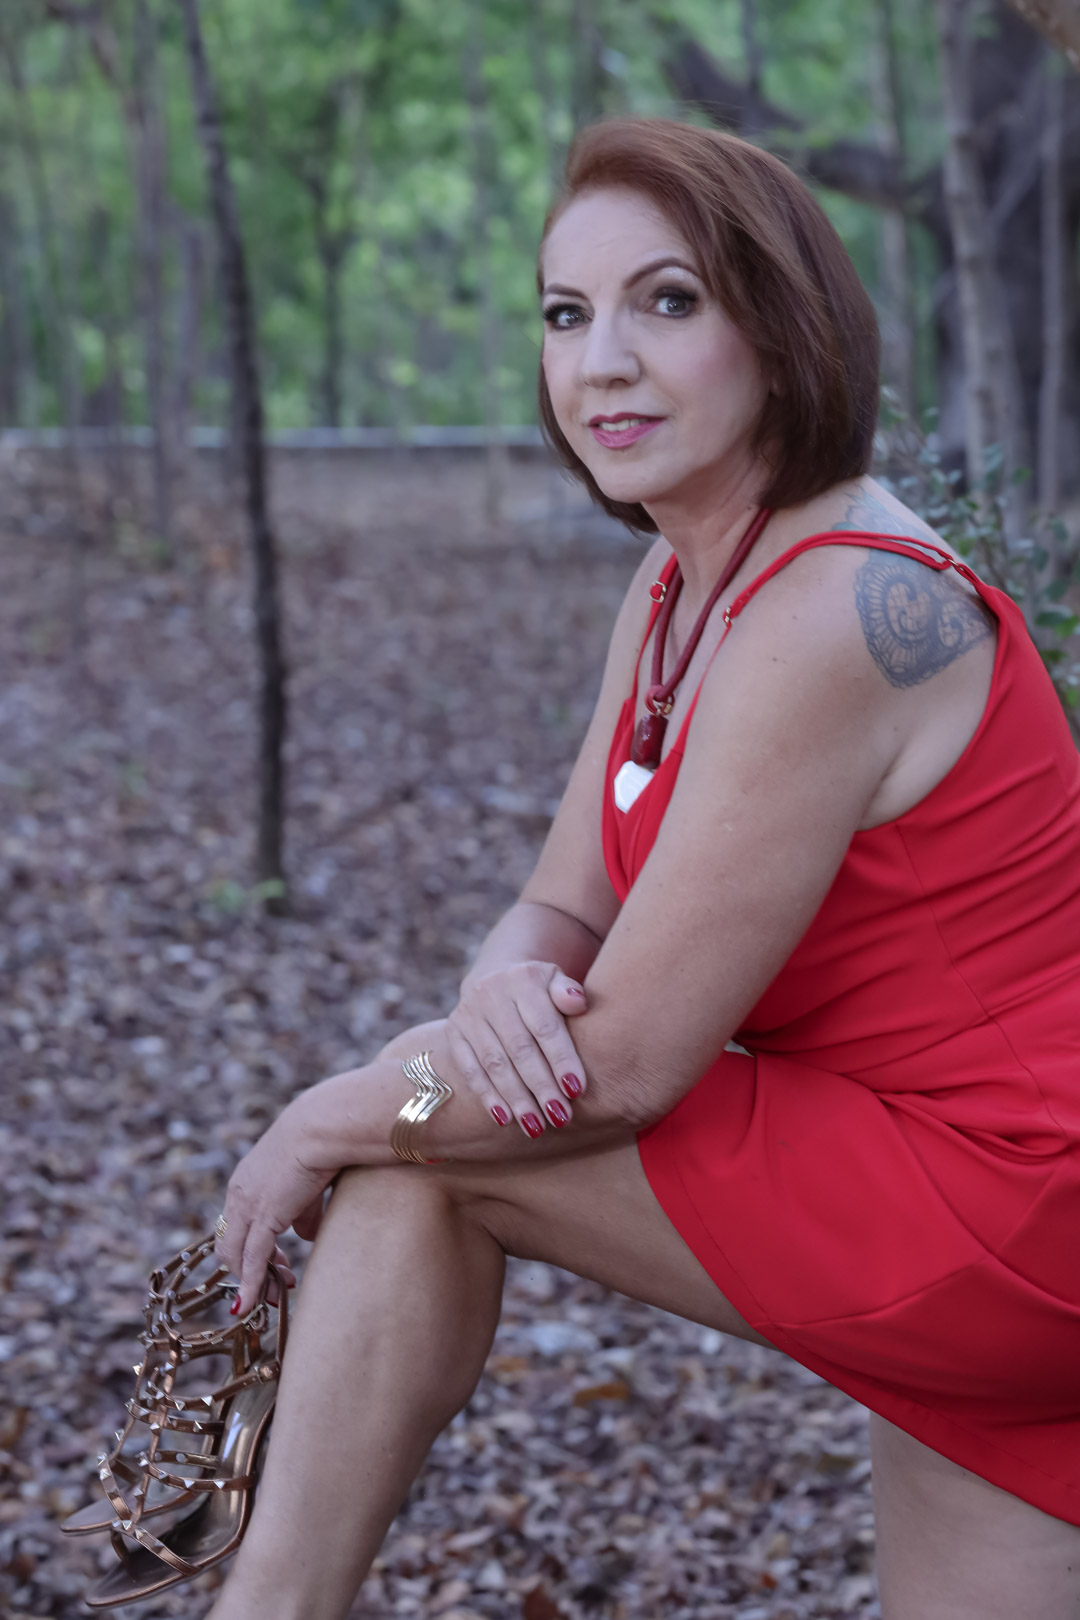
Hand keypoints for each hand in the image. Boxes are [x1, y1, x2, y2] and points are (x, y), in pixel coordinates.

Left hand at [215, 1100, 335, 1313]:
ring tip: (273, 1295)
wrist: (322, 1127)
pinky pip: (252, 1259)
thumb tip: (307, 1238)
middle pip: (229, 1244)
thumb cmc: (322, 1144)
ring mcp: (246, 1206)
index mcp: (246, 1181)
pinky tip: (253, 1303)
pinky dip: (250, 1284)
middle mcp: (238, 1194)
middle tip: (273, 1286)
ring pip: (236, 1255)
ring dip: (253, 1281)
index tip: (277, 1264)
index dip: (252, 1249)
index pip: (237, 1226)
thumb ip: (304, 1213)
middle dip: (249, 1270)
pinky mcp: (263, 1217)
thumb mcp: (308, 1183)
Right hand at [445, 961, 587, 1137]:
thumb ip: (569, 993)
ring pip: (494, 1063)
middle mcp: (491, 993)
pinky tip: (504, 1119)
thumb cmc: (540, 990)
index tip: (577, 1091)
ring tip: (535, 1127)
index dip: (561, 1060)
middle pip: (519, 1049)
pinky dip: (487, 1095)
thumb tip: (579, 1003)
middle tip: (560, 1117)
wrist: (497, 978)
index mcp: (523, 979)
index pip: (545, 1026)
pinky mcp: (453, 1032)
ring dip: (516, 1098)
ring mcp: (469, 1014)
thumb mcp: (557, 981)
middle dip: (541, 1087)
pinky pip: (470, 1069)